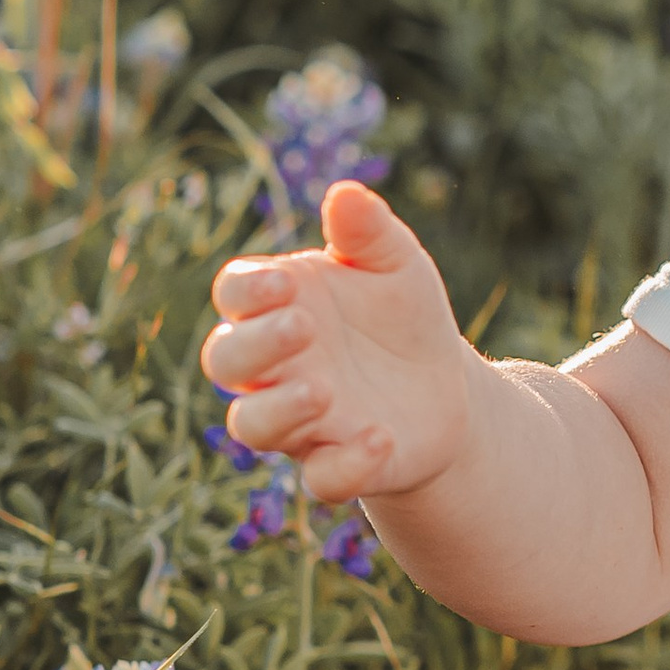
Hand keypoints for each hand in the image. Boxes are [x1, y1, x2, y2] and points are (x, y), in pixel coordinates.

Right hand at [201, 182, 477, 504]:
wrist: (444, 385)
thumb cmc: (401, 315)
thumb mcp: (396, 265)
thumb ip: (368, 232)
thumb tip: (345, 193)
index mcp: (278, 306)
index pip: (235, 294)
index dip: (247, 292)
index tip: (284, 285)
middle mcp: (274, 365)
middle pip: (225, 360)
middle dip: (255, 346)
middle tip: (303, 327)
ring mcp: (299, 419)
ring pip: (253, 424)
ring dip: (280, 410)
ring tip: (324, 391)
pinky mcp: (336, 463)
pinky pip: (321, 477)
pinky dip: (344, 464)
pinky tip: (379, 439)